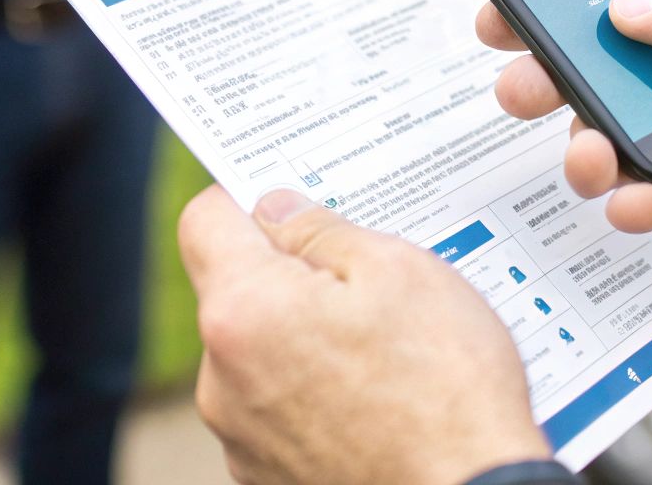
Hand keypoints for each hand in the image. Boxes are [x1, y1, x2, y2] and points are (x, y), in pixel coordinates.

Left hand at [178, 186, 551, 484]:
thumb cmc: (446, 390)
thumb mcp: (399, 271)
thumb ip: (323, 230)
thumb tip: (278, 209)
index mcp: (244, 313)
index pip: (206, 221)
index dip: (245, 195)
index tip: (288, 197)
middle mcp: (222, 380)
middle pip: (237, 292)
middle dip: (291, 274)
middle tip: (367, 277)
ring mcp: (242, 438)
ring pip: (260, 353)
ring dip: (307, 337)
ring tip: (388, 347)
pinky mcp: (267, 476)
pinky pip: (279, 408)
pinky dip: (317, 392)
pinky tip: (381, 395)